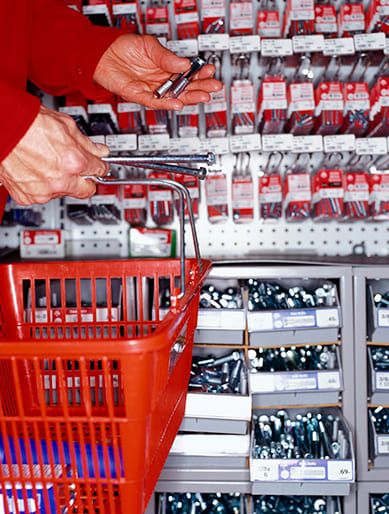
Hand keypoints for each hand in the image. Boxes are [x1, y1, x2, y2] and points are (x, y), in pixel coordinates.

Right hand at [0, 106, 108, 204]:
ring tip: (48, 163)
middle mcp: (60, 181)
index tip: (99, 166)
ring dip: (61, 182)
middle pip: (86, 190)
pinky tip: (36, 170)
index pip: (100, 171)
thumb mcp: (66, 126)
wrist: (3, 128)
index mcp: (74, 162)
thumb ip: (87, 143)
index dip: (100, 167)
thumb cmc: (29, 124)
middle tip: (79, 170)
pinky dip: (41, 185)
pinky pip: (42, 195)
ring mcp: (43, 191)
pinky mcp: (27, 197)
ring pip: (63, 192)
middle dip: (85, 181)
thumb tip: (99, 151)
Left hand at [94, 34, 221, 109]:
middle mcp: (160, 79)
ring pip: (174, 96)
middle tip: (213, 88)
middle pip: (184, 87)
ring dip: (189, 97)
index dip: (199, 73)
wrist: (101, 53)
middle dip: (200, 87)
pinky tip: (179, 102)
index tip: (210, 72)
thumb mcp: (149, 45)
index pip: (187, 73)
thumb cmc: (122, 47)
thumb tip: (184, 63)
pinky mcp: (139, 95)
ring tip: (203, 96)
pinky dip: (167, 103)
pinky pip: (156, 102)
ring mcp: (151, 88)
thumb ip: (166, 57)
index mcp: (165, 66)